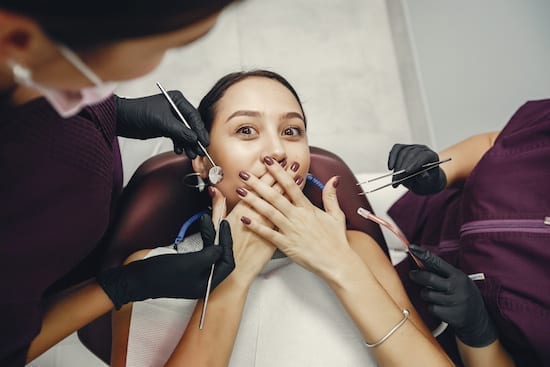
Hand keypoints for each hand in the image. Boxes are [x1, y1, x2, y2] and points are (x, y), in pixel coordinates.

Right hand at [96, 214, 233, 308]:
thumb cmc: (161, 274)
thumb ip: (209, 256)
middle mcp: (203, 282)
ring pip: (210, 253)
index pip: (227, 263)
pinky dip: (202, 240)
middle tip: (218, 222)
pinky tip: (201, 230)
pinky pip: (201, 253)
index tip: (224, 226)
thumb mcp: (189, 263)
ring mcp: (195, 276)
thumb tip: (221, 248)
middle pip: (220, 258)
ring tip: (206, 221)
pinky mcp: (186, 269)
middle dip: (220, 238)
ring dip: (210, 236)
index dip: (227, 243)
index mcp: (207, 285)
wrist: (136, 279)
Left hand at [115, 92, 208, 157]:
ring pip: (185, 133)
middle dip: (195, 139)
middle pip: (191, 125)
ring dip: (188, 144)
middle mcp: (176, 108)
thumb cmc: (138, 113)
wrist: (121, 120)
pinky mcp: (166, 128)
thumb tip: (194, 139)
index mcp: (177, 100)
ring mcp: (172, 118)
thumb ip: (179, 130)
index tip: (203, 142)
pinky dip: (179, 144)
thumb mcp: (161, 121)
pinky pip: (178, 137)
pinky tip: (178, 150)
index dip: (200, 130)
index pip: (193, 116)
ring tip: (190, 154)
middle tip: (200, 151)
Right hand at [218, 170, 289, 282]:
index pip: (254, 188)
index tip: (270, 162)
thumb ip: (217, 206)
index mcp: (240, 212)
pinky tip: (299, 200)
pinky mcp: (274, 238)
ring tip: (297, 174)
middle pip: (270, 192)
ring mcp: (266, 228)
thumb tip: (214, 191)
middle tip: (289, 162)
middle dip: (280, 176)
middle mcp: (255, 217)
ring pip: (280, 203)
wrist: (232, 274)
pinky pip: (286, 220)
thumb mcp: (215, 226)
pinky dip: (292, 209)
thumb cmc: (222, 253)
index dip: (264, 174)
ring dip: (289, 188)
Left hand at [235, 160, 353, 276]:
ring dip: (253, 200)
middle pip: (275, 195)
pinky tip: (244, 219)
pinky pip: (268, 234)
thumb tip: (334, 180)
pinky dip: (256, 226)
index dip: (278, 172)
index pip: (290, 185)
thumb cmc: (336, 241)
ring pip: (269, 212)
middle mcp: (297, 217)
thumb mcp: (337, 215)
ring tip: (240, 191)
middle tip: (245, 173)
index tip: (268, 161)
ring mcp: (291, 231)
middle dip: (258, 183)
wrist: (337, 263)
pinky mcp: (286, 245)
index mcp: (308, 208)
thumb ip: (331, 196)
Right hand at [388, 143, 446, 194]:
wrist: (422, 180)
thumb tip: (423, 176)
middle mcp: (423, 150)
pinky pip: (396, 149)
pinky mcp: (404, 148)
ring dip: (396, 167)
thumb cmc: (427, 182)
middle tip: (397, 180)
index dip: (415, 163)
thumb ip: (425, 179)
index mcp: (432, 157)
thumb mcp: (427, 183)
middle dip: (402, 168)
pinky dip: (392, 157)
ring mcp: (413, 147)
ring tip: (394, 180)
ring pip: (402, 152)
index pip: (424, 156)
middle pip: (411, 154)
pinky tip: (390, 167)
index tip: (406, 171)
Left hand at [408, 244, 497, 346]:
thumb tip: (420, 263)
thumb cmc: (464, 295)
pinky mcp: (450, 315)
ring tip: (433, 295)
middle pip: (429, 278)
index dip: (423, 254)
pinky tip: (440, 307)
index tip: (412, 248)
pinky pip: (431, 308)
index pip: (437, 262)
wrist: (479, 320)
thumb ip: (443, 273)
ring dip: (425, 294)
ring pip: (427, 294)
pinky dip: (431, 308)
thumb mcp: (459, 280)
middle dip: (417, 276)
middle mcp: (457, 287)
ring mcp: (454, 301)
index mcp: (458, 276)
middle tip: (413, 275)